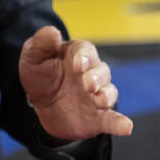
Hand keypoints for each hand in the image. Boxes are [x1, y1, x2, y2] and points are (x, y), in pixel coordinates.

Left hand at [18, 27, 132, 140]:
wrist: (42, 105)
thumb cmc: (41, 74)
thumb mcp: (33, 58)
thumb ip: (41, 44)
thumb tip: (52, 32)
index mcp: (78, 55)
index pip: (85, 52)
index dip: (83, 57)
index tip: (78, 65)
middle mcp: (93, 74)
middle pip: (101, 72)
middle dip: (96, 77)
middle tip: (88, 84)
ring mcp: (97, 95)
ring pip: (109, 93)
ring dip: (107, 96)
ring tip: (99, 100)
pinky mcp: (99, 117)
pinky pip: (112, 120)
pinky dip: (120, 124)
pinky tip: (126, 127)